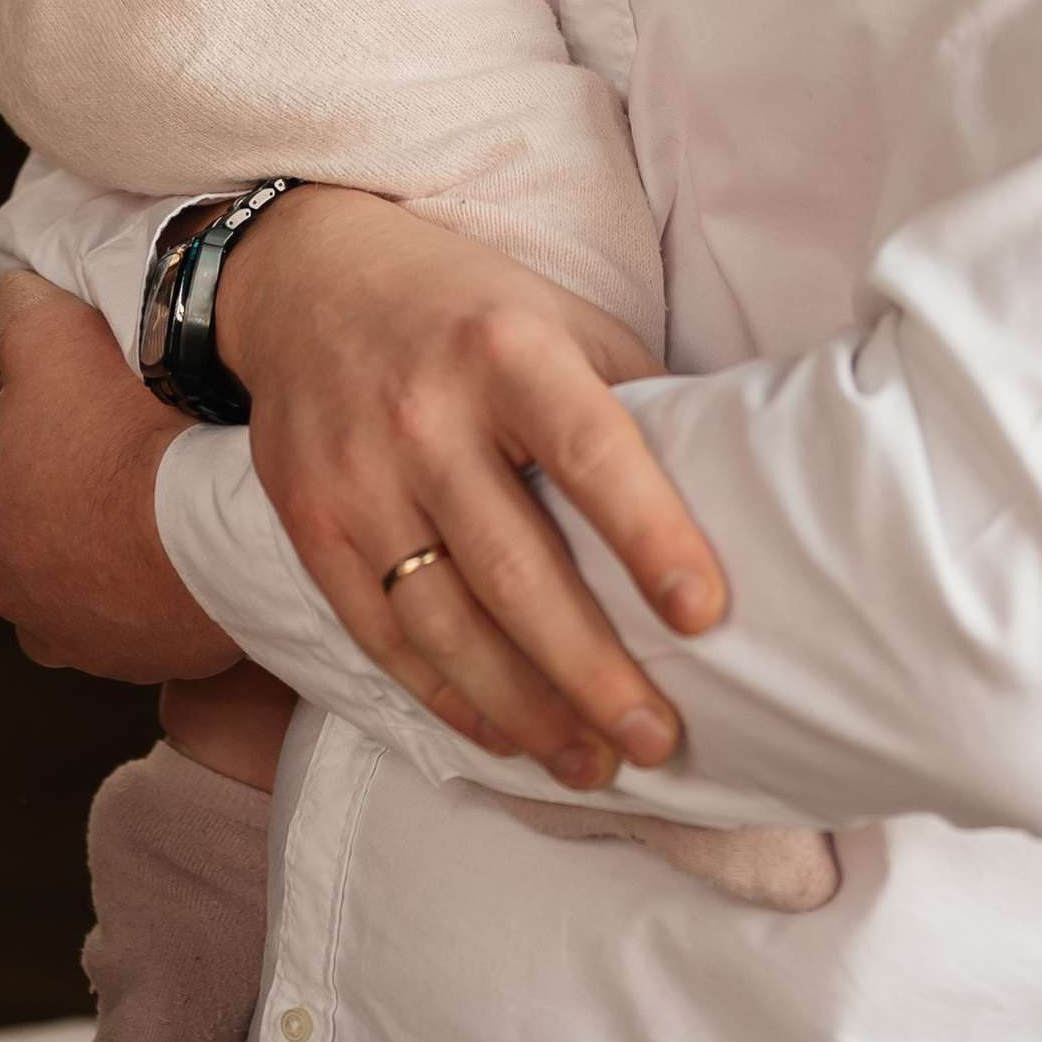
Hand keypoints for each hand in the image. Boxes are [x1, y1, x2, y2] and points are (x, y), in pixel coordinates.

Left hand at [0, 274, 239, 681]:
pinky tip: (161, 546)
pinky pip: (102, 617)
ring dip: (68, 533)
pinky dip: (119, 585)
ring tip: (132, 489)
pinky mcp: (113, 656)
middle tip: (93, 427)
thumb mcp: (54, 326)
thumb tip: (8, 305)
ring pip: (39, 570)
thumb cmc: (127, 430)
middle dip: (28, 467)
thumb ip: (14, 304)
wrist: (215, 532)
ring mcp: (50, 625)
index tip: (45, 377)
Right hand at [214, 187, 724, 788]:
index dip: (650, 534)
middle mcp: (425, 412)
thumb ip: (631, 397)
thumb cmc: (469, 309)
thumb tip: (731, 491)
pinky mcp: (311, 523)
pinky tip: (506, 734)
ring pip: (447, 622)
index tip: (704, 614)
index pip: (590, 450)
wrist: (309, 278)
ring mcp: (358, 475)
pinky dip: (448, 697)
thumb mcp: (560, 317)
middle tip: (659, 738)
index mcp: (506, 347)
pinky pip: (383, 635)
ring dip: (526, 709)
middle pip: (516, 567)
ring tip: (593, 763)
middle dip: (593, 670)